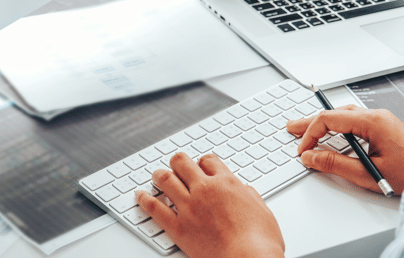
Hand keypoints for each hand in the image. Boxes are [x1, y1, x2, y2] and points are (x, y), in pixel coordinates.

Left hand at [135, 153, 284, 257]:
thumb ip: (250, 197)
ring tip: (156, 174)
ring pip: (166, 180)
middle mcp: (205, 190)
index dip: (203, 162)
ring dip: (159, 174)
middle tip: (175, 164)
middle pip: (183, 163)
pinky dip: (145, 200)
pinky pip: (155, 209)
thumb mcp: (263, 211)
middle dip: (178, 161)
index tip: (201, 166)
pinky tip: (140, 196)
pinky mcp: (179, 227)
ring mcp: (189, 207)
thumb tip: (245, 191)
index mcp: (227, 183)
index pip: (208, 161)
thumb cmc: (260, 242)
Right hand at [287, 105, 403, 194]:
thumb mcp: (368, 174)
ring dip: (323, 123)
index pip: (329, 120)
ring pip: (343, 115)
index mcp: (372, 122)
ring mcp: (381, 120)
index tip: (303, 149)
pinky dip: (337, 126)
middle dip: (310, 122)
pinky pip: (354, 120)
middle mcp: (376, 116)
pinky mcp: (385, 127)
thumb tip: (310, 157)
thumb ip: (335, 164)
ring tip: (306, 130)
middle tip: (291, 128)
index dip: (311, 134)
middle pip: (333, 113)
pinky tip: (330, 133)